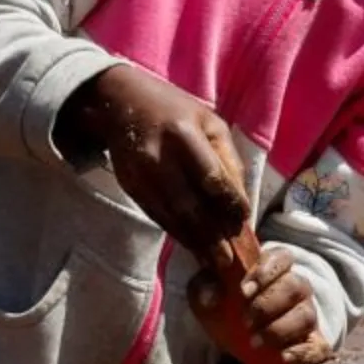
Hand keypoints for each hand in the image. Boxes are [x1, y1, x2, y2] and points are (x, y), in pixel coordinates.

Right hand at [63, 65, 246, 249]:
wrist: (121, 101)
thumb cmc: (175, 110)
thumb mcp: (209, 121)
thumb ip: (227, 159)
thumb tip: (240, 202)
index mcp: (184, 134)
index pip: (211, 178)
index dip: (229, 204)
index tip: (243, 221)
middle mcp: (159, 156)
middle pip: (189, 205)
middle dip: (211, 236)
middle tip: (229, 260)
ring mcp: (140, 173)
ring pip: (170, 216)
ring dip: (194, 242)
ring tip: (214, 262)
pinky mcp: (129, 185)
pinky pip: (156, 215)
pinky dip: (175, 233)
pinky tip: (192, 246)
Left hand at [190, 247, 332, 363]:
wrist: (232, 340)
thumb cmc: (224, 307)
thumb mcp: (205, 293)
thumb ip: (204, 285)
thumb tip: (212, 295)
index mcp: (272, 268)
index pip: (283, 257)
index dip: (266, 271)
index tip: (244, 291)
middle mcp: (295, 288)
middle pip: (296, 285)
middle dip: (268, 305)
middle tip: (245, 322)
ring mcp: (306, 315)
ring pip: (307, 315)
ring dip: (279, 330)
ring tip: (255, 342)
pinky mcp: (311, 343)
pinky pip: (320, 346)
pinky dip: (304, 353)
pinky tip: (284, 358)